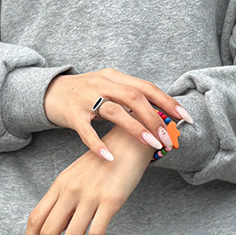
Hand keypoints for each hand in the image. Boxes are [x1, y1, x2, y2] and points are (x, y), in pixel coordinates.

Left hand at [20, 126, 156, 234]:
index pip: (35, 219)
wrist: (129, 141)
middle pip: (47, 232)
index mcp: (59, 185)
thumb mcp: (76, 176)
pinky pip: (96, 233)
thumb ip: (64, 198)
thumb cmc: (103, 161)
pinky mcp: (111, 201)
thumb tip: (53, 228)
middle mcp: (70, 191)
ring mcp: (90, 196)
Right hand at [43, 67, 191, 160]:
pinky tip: (109, 157)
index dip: (167, 101)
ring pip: (115, 111)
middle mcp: (102, 83)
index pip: (146, 87)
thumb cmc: (86, 93)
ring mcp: (86, 98)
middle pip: (134, 97)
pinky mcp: (72, 114)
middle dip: (155, 118)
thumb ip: (131, 96)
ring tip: (153, 145)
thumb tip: (163, 112)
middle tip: (169, 138)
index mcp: (115, 76)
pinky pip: (86, 131)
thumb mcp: (109, 87)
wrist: (50, 92)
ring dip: (136, 129)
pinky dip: (98, 144)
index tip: (185, 118)